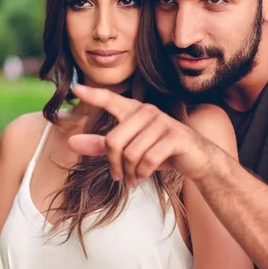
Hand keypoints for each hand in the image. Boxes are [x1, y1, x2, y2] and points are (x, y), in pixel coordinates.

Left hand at [67, 84, 211, 186]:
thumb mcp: (129, 149)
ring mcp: (162, 122)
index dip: (93, 95)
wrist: (197, 159)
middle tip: (118, 177)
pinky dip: (142, 173)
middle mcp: (147, 112)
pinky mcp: (175, 137)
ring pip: (130, 154)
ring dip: (129, 173)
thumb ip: (100, 146)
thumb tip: (71, 142)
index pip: (111, 100)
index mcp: (134, 111)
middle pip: (113, 140)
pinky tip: (143, 176)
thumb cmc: (160, 152)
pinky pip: (147, 159)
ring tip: (133, 179)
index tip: (75, 90)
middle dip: (114, 164)